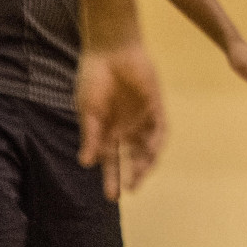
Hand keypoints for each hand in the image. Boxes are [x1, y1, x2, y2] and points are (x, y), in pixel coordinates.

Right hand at [75, 40, 166, 200]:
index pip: (110, 159)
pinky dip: (156, 142)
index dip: (111, 177)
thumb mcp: (88, 111)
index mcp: (106, 130)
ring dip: (145, 162)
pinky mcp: (155, 105)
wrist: (111, 50)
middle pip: (131, 157)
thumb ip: (91, 136)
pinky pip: (160, 128)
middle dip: (131, 174)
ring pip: (147, 147)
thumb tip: (86, 163)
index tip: (111, 197)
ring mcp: (141, 117)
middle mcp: (125, 127)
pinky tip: (150, 153)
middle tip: (129, 190)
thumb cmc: (94, 78)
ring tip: (140, 177)